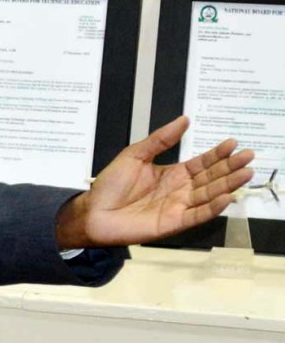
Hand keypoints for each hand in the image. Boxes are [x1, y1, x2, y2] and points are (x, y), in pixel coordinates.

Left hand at [56, 116, 254, 248]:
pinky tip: (226, 198)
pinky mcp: (173, 223)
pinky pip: (197, 215)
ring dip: (227, 185)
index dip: (217, 154)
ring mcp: (178, 207)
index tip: (233, 143)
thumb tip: (183, 120)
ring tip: (245, 173)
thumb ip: (160, 139)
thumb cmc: (110, 184)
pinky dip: (212, 208)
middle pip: (211, 178)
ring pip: (209, 195)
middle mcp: (179, 190)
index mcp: (172, 173)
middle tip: (249, 156)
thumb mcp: (135, 154)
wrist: (93, 211)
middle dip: (230, 167)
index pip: (201, 163)